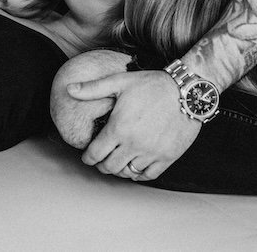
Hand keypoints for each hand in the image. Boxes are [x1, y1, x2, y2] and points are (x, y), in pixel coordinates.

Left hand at [67, 70, 200, 181]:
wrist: (187, 90)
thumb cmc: (152, 84)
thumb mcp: (120, 81)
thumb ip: (93, 88)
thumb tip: (69, 90)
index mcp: (118, 128)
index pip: (95, 154)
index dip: (88, 157)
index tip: (88, 156)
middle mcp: (133, 144)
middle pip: (109, 167)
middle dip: (101, 165)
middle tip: (101, 160)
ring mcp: (151, 152)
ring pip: (127, 173)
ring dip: (119, 170)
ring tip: (117, 162)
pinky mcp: (167, 157)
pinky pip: (148, 175)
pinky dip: (138, 174)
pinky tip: (135, 166)